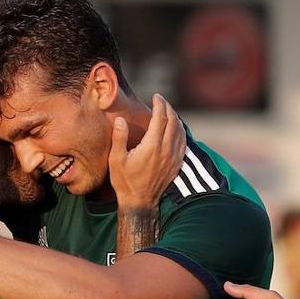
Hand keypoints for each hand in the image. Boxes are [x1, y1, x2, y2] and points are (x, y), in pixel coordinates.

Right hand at [109, 94, 184, 208]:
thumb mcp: (116, 159)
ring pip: (181, 130)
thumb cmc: (125, 181)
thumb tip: (121, 120)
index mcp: (152, 146)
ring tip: (167, 111)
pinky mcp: (177, 164)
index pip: (160, 118)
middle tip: (161, 101)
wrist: (140, 202)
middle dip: (168, 108)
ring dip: (175, 118)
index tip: (156, 96)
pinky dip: (181, 130)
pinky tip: (176, 128)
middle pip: (173, 121)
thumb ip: (119, 138)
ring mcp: (173, 157)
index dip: (159, 104)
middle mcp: (166, 150)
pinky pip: (183, 142)